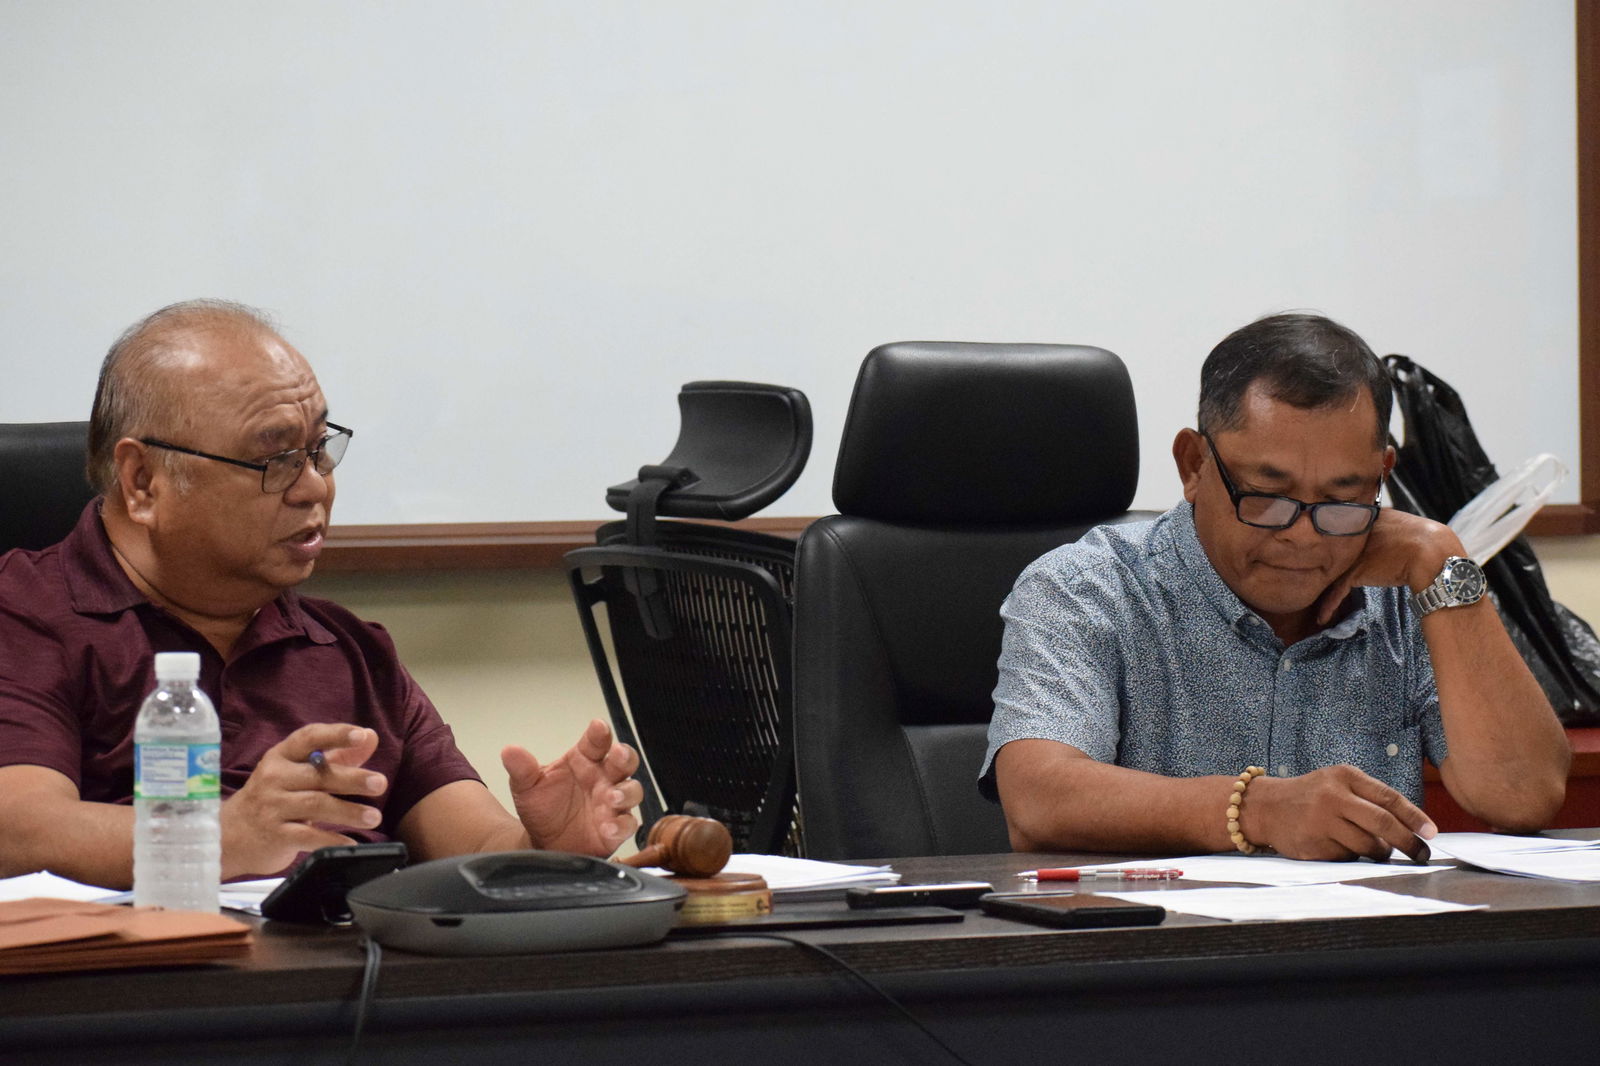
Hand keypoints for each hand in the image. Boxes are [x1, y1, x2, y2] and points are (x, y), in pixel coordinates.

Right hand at [220, 723, 387, 878]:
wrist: (230, 835)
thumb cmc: (274, 797)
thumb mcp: (299, 771)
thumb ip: (338, 755)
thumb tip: (371, 736)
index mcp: (282, 756)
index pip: (309, 738)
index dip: (337, 734)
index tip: (361, 736)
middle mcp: (274, 777)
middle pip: (318, 775)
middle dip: (352, 778)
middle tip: (380, 783)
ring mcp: (272, 807)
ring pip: (315, 805)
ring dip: (348, 811)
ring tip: (374, 817)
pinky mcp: (274, 835)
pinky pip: (308, 837)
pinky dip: (332, 840)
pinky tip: (352, 843)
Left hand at [501, 719, 641, 856]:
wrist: (541, 844)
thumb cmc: (542, 808)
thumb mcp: (526, 787)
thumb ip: (522, 769)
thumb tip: (509, 750)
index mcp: (584, 760)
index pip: (596, 741)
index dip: (599, 733)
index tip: (598, 728)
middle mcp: (602, 778)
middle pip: (624, 760)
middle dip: (624, 756)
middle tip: (617, 754)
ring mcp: (612, 802)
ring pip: (632, 790)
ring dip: (626, 792)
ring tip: (612, 797)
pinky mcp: (616, 828)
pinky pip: (627, 823)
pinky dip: (621, 825)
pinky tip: (608, 828)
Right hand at [1241, 764, 1436, 861]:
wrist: (1266, 807)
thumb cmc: (1313, 796)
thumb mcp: (1339, 784)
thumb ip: (1371, 799)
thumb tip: (1412, 828)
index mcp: (1345, 776)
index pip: (1389, 797)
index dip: (1414, 817)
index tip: (1431, 833)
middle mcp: (1333, 797)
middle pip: (1383, 823)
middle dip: (1408, 842)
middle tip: (1421, 854)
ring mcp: (1322, 822)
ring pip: (1369, 845)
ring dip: (1380, 852)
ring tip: (1376, 849)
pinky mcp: (1313, 845)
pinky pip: (1348, 857)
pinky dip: (1352, 856)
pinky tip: (1339, 846)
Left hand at [1315, 509, 1461, 626]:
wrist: (1432, 554)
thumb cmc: (1427, 543)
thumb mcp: (1405, 530)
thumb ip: (1390, 533)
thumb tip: (1391, 542)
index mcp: (1368, 518)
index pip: (1345, 530)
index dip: (1336, 546)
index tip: (1325, 558)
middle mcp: (1355, 534)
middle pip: (1333, 550)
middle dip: (1322, 565)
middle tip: (1312, 579)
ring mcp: (1353, 553)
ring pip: (1331, 572)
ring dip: (1322, 588)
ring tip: (1313, 600)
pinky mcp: (1355, 572)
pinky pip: (1337, 590)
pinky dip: (1329, 604)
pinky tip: (1322, 617)